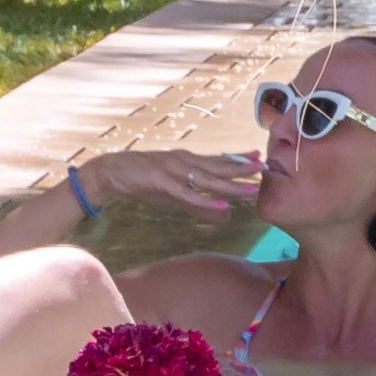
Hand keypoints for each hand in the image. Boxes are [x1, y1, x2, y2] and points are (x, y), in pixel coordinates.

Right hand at [85, 144, 257, 225]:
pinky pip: (187, 194)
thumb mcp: (174, 195)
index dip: (239, 161)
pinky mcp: (161, 182)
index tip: (259, 159)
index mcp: (187, 162)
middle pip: (218, 167)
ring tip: (251, 189)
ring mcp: (173, 171)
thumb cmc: (143, 182)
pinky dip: (205, 201)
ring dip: (230, 184)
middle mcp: (183, 162)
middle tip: (265, 169)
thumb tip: (225, 216)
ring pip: (207, 179)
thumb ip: (198, 204)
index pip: (218, 161)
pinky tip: (221, 206)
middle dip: (242, 169)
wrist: (111, 173)